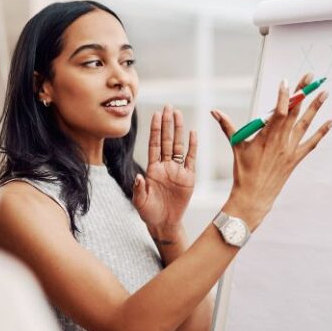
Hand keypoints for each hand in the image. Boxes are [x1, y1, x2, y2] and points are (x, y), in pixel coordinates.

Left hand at [132, 105, 196, 232]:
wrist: (164, 223)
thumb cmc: (149, 212)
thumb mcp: (140, 201)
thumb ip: (138, 189)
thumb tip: (138, 177)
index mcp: (152, 169)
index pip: (154, 145)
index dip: (155, 130)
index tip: (156, 114)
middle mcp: (165, 166)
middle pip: (167, 140)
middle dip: (167, 124)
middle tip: (168, 106)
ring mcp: (177, 171)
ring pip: (179, 146)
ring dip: (178, 130)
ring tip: (178, 114)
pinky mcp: (188, 178)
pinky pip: (191, 159)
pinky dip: (193, 146)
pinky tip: (193, 133)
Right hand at [212, 73, 331, 229]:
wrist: (254, 196)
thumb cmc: (243, 171)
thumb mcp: (236, 146)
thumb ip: (227, 126)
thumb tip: (214, 112)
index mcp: (266, 136)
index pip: (278, 112)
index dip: (284, 96)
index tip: (286, 82)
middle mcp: (280, 141)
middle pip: (294, 112)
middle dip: (302, 93)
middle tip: (311, 78)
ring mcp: (289, 150)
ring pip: (305, 124)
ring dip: (315, 108)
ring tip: (325, 93)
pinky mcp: (295, 158)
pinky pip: (311, 143)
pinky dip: (322, 132)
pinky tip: (331, 122)